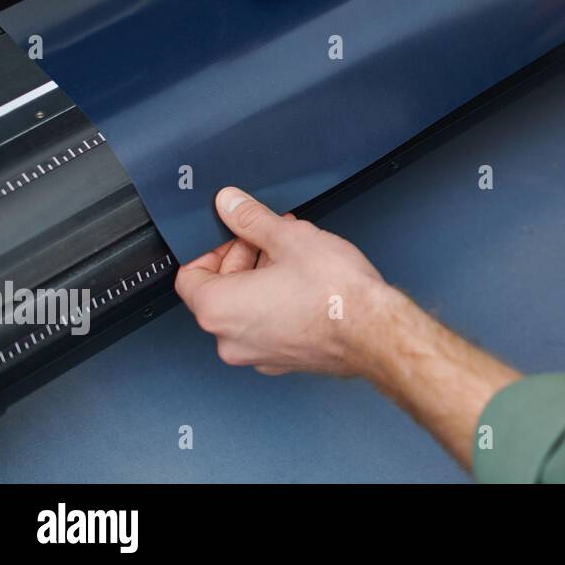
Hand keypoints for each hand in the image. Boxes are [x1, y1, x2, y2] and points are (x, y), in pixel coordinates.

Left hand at [177, 188, 521, 469]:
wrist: (374, 331)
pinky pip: (267, 327)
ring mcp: (257, 355)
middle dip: (242, 259)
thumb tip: (229, 204)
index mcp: (219, 310)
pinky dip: (277, 304)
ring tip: (295, 257)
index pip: (189, 276)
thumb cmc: (333, 293)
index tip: (234, 234)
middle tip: (271, 238)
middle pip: (218, 292)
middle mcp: (230, 340)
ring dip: (261, 280)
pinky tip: (306, 284)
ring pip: (245, 311)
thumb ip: (250, 219)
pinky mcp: (284, 361)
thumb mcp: (288, 237)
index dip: (211, 248)